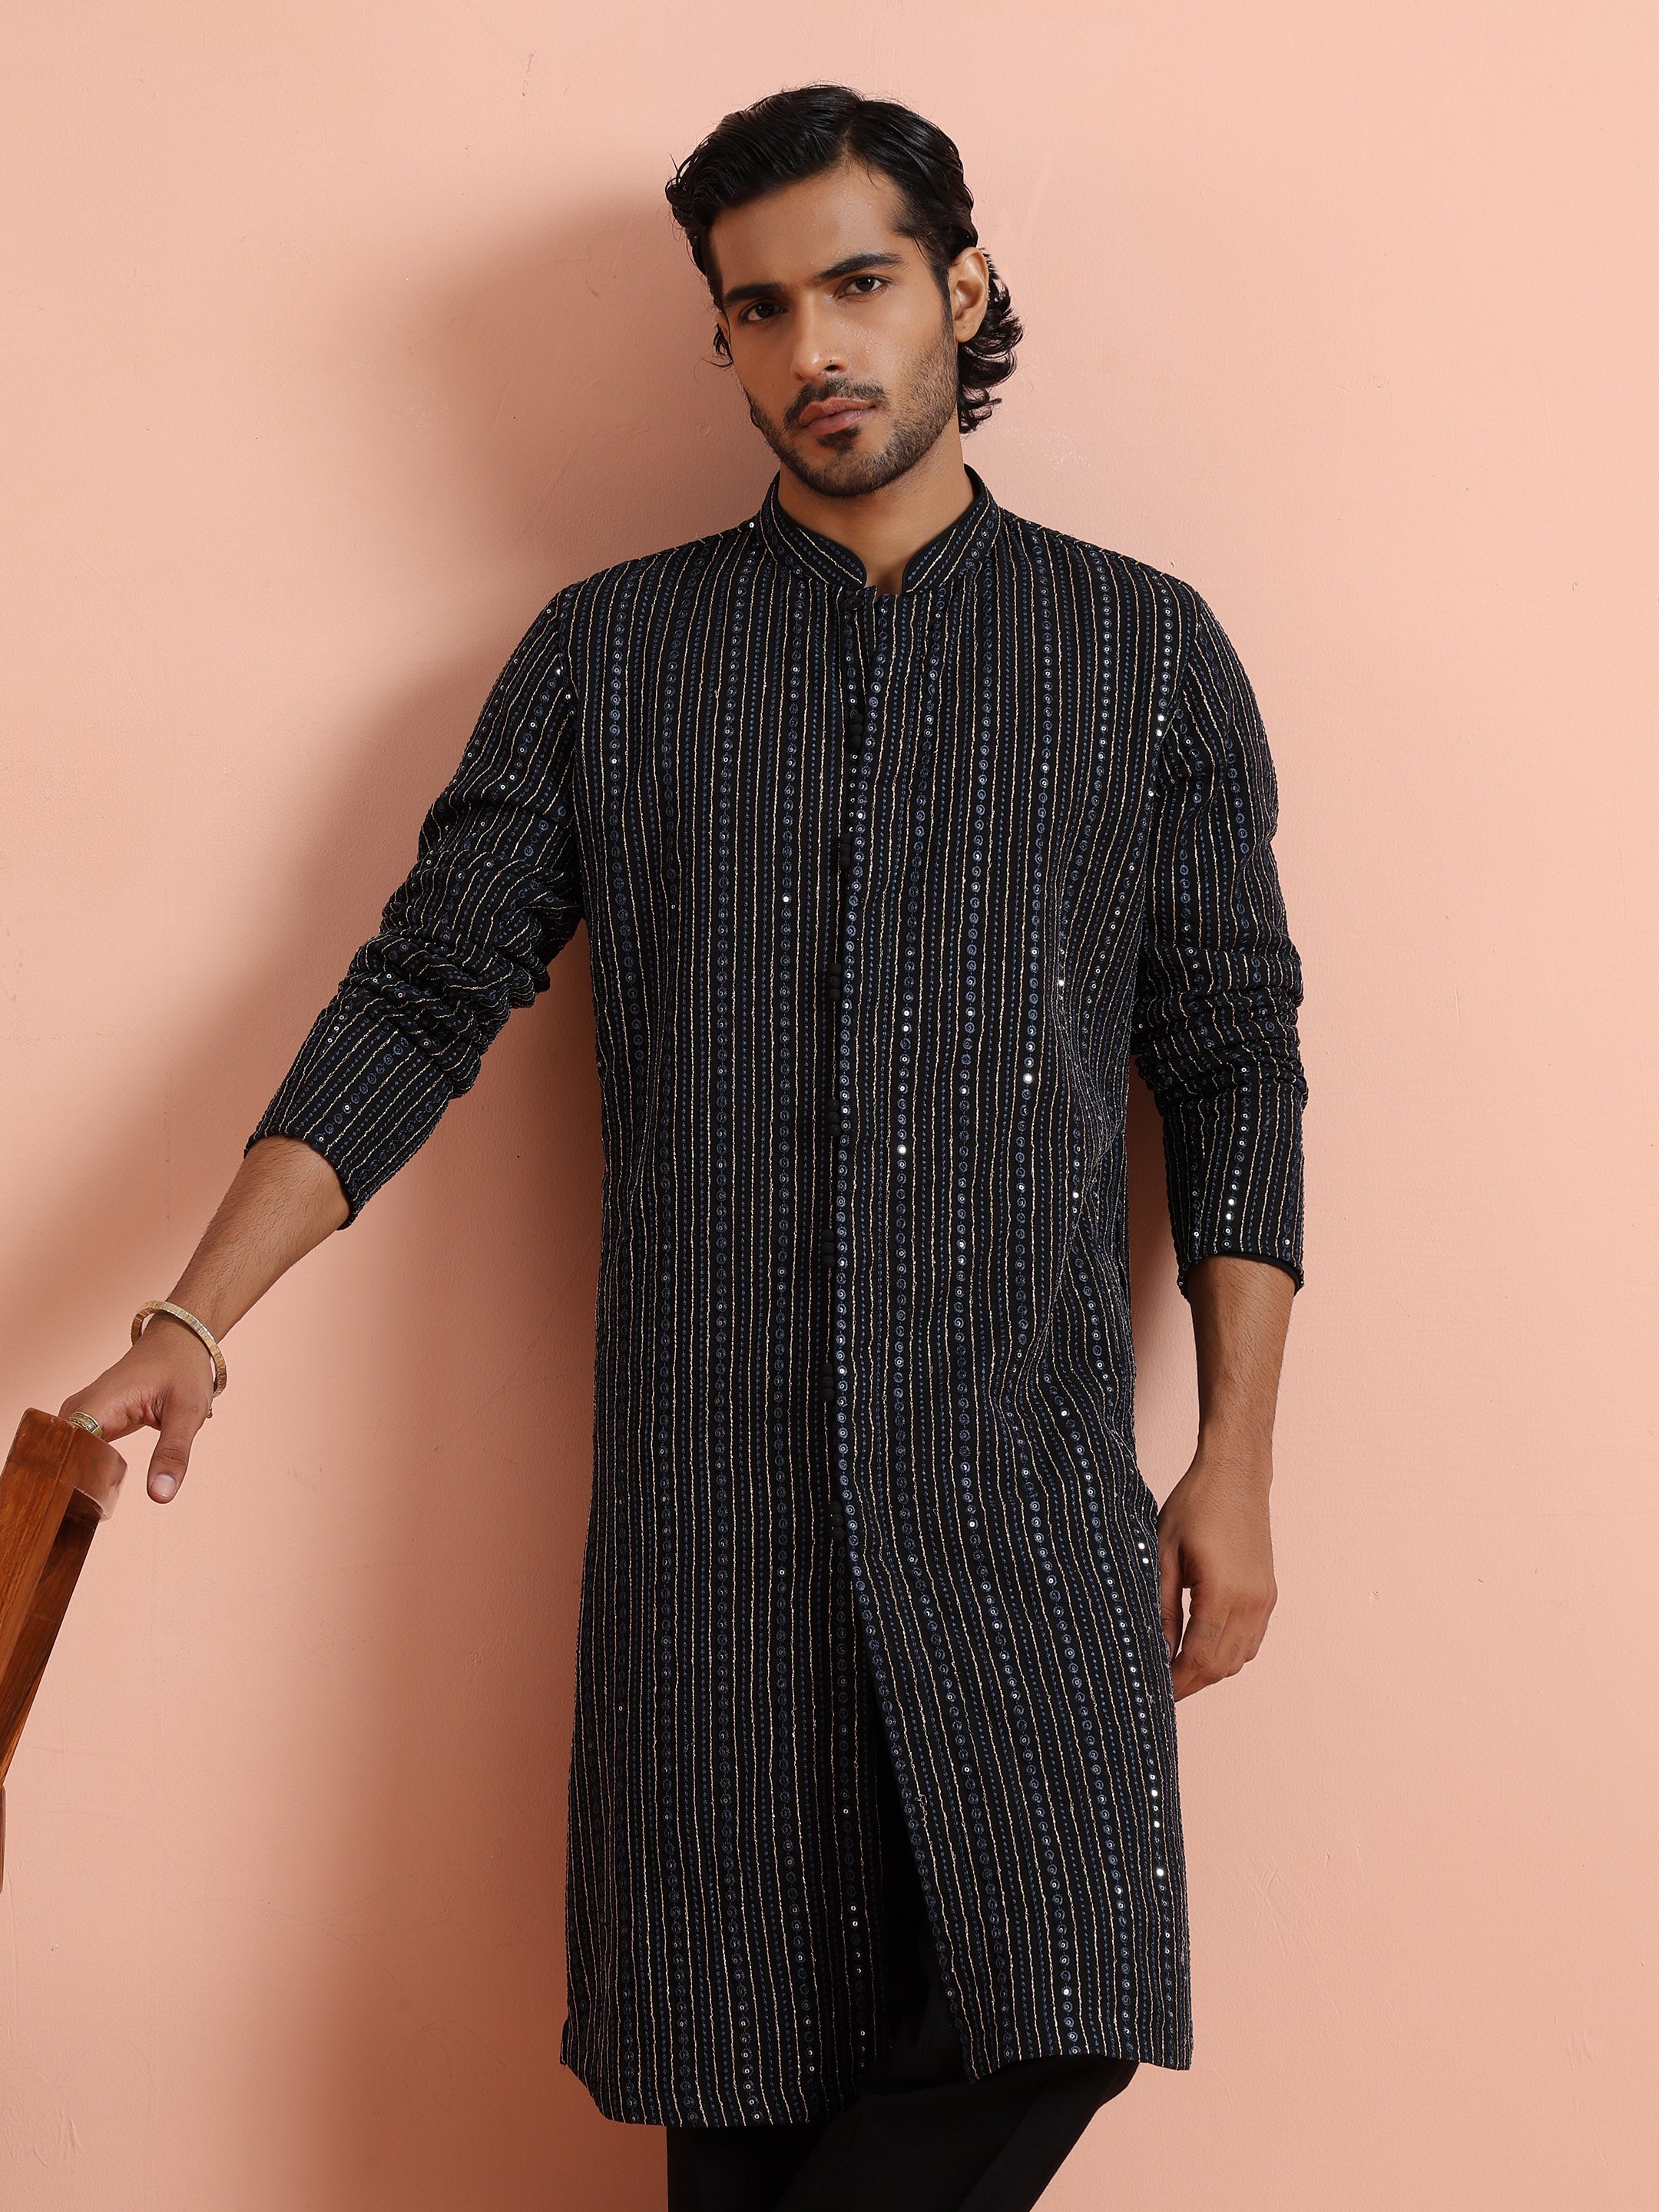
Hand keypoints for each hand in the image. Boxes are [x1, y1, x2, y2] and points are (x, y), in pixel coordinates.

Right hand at [59, 1314, 216, 1504]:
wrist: (178, 1341)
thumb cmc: (182, 1369)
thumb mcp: (188, 1412)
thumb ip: (173, 1454)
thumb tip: (161, 1496)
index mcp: (98, 1404)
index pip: (63, 1450)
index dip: (67, 1480)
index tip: (79, 1506)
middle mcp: (79, 1408)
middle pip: (59, 1456)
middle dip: (69, 1485)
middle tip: (85, 1511)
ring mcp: (81, 1413)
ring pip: (65, 1454)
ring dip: (74, 1479)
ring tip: (87, 1503)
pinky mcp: (89, 1420)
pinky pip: (76, 1449)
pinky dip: (84, 1468)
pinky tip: (93, 1488)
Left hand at [1157, 1440, 1277, 1700]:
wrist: (1236, 1476)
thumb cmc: (1196, 1505)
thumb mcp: (1163, 1552)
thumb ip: (1161, 1605)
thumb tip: (1156, 1650)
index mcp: (1223, 1592)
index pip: (1199, 1657)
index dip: (1176, 1682)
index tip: (1154, 1694)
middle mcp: (1251, 1602)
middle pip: (1222, 1666)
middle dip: (1191, 1683)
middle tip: (1161, 1690)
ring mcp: (1264, 1600)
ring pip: (1240, 1658)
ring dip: (1210, 1671)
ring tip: (1176, 1672)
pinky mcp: (1268, 1594)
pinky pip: (1251, 1641)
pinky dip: (1228, 1654)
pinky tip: (1203, 1649)